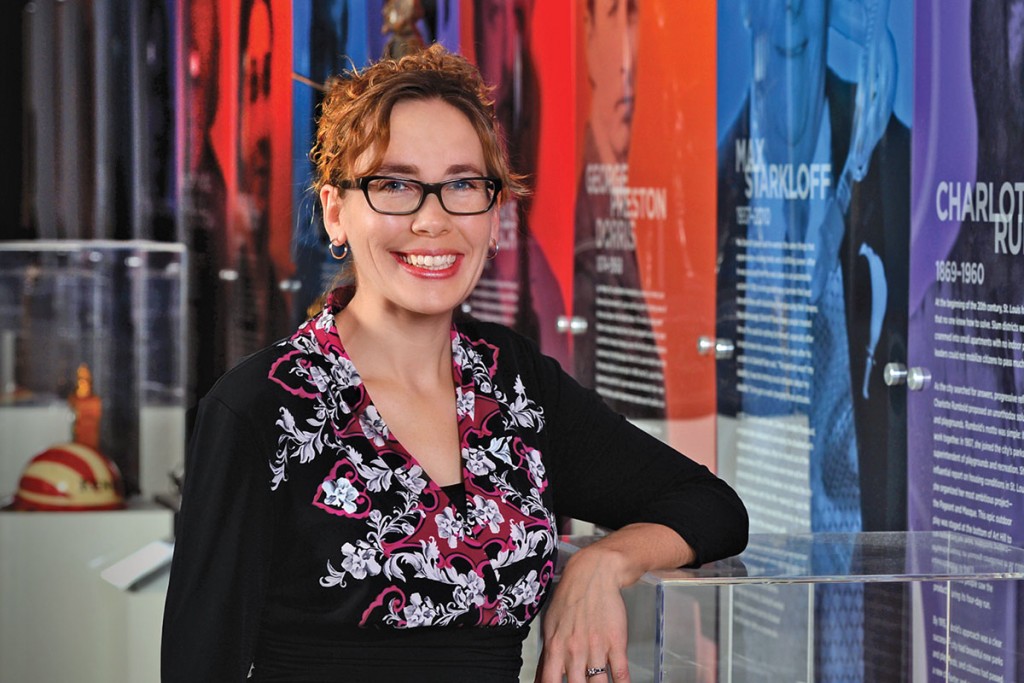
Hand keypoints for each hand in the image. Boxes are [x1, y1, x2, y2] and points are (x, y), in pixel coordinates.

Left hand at [534, 545, 631, 682]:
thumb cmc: (569, 599)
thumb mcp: (550, 626)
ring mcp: (597, 648)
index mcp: (555, 647)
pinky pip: (621, 673)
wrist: (594, 574)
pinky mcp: (617, 643)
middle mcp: (575, 651)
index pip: (549, 682)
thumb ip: (546, 657)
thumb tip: (540, 680)